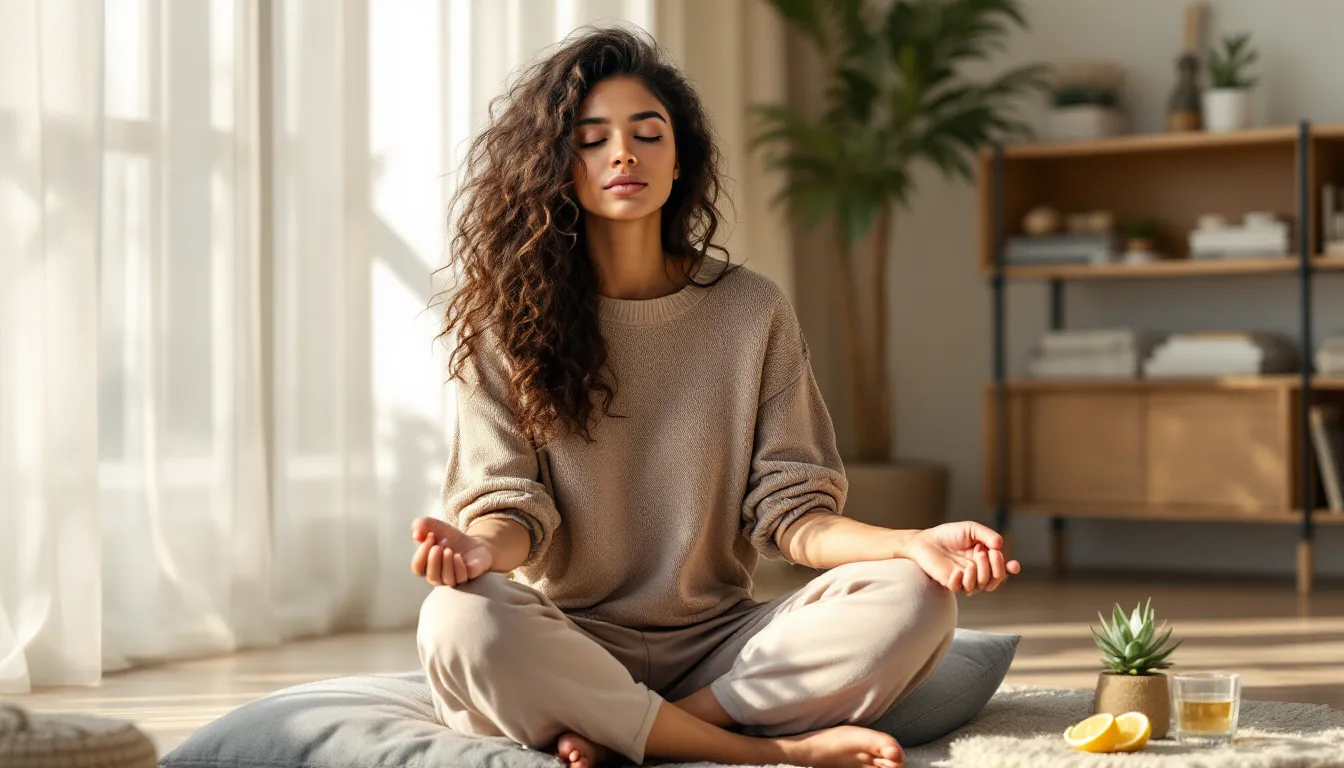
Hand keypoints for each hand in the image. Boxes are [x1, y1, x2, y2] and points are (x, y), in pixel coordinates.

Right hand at [410, 516, 493, 587]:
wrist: (473, 541)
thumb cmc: (450, 538)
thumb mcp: (433, 526)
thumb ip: (421, 526)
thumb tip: (416, 534)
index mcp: (426, 566)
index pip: (417, 567)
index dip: (421, 553)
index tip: (430, 536)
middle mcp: (438, 576)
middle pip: (431, 577)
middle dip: (433, 560)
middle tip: (439, 546)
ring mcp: (453, 578)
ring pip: (446, 579)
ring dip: (446, 563)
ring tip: (449, 550)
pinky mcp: (467, 576)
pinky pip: (461, 578)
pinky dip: (458, 567)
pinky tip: (458, 556)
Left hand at [903, 521, 1019, 595]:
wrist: (926, 540)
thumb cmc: (949, 534)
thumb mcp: (971, 529)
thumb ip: (987, 535)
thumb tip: (1000, 545)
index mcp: (985, 560)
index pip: (1002, 569)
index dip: (1010, 569)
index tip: (1014, 565)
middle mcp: (977, 572)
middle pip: (995, 579)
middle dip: (994, 567)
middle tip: (983, 552)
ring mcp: (964, 579)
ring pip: (980, 586)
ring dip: (980, 573)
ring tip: (972, 559)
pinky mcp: (950, 583)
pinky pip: (960, 589)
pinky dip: (962, 581)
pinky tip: (957, 571)